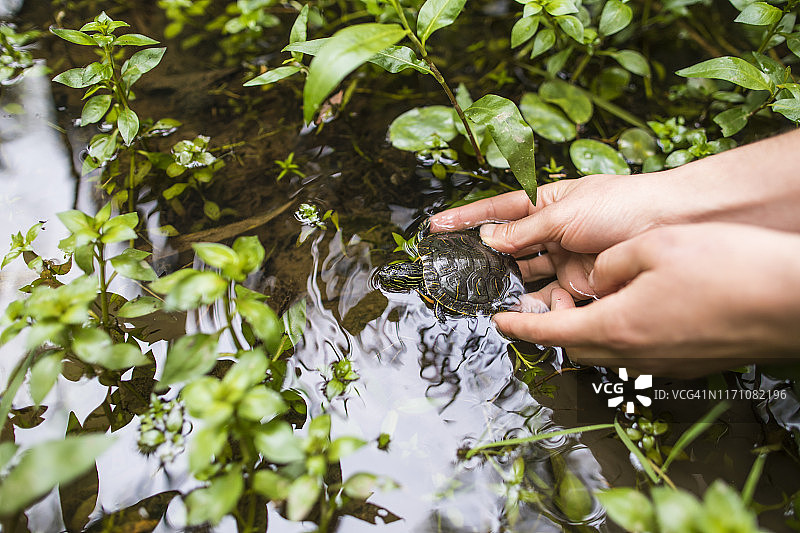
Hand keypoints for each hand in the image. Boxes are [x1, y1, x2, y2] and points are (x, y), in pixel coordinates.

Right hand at [430, 174, 676, 297]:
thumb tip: (489, 239)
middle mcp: (554, 233)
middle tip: (459, 273)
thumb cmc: (627, 204)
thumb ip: (524, 229)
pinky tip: (523, 310)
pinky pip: (550, 300)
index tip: (438, 227)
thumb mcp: (566, 212)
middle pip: (508, 250)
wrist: (677, 224)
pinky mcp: (582, 287)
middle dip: (483, 261)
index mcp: (547, 204)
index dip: (467, 219)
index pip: (497, 211)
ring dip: (508, 288)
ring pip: (526, 278)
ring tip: (488, 296)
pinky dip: (535, 307)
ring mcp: (567, 261)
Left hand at [493, 223, 799, 376]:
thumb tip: (597, 274)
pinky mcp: (688, 362)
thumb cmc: (727, 269)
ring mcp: (664, 362)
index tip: (498, 323)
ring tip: (582, 300)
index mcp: (616, 325)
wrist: (794, 301)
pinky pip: (637, 351)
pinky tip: (631, 308)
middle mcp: (635, 353)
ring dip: (585, 329)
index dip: (518, 327)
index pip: (548, 331)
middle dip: (550, 326)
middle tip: (540, 303)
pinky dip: (618, 333)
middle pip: (575, 345)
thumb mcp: (653, 247)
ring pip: (606, 350)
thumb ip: (611, 263)